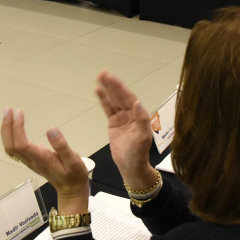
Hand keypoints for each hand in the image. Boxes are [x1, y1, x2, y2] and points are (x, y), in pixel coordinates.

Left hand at [1, 108, 89, 214]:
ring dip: (6, 131)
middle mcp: (31, 160)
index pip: (21, 144)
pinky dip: (10, 135)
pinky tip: (13, 126)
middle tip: (8, 109)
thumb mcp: (74, 160)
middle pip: (10, 146)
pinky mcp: (29, 160)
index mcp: (41, 159)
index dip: (17, 128)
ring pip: (10, 148)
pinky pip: (14, 148)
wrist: (71, 190)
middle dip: (6, 127)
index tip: (19, 113)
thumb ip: (62, 146)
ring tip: (8, 114)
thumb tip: (50, 129)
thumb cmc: (74, 175)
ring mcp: (29, 161)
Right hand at [96, 71, 156, 190]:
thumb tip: (137, 102)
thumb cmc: (138, 154)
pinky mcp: (114, 123)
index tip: (112, 78)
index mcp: (138, 116)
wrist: (131, 167)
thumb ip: (141, 120)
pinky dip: (103, 99)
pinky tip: (98, 90)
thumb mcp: (141, 138)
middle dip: (112, 85)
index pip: (128, 98)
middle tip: (103, 72)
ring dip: (107, 89)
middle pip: (120, 96)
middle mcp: (131, 114)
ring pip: (113, 100)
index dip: (120, 88)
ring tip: (99, 77)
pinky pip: (108, 109)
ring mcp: (122, 118)